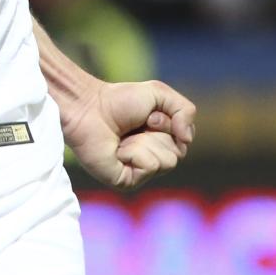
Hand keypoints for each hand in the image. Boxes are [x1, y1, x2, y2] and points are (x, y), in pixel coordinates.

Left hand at [62, 80, 196, 189]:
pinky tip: (118, 149)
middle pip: (178, 153)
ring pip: (167, 161)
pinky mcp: (127, 181)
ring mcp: (140, 172)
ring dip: (145, 142)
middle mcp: (152, 158)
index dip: (168, 122)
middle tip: (135, 124)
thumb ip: (185, 110)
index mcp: (160, 140)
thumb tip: (188, 140)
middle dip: (158, 132)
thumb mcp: (158, 93)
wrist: (88, 107)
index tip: (147, 113)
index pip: (185, 140)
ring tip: (124, 137)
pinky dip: (135, 152)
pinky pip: (149, 167)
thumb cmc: (118, 100)